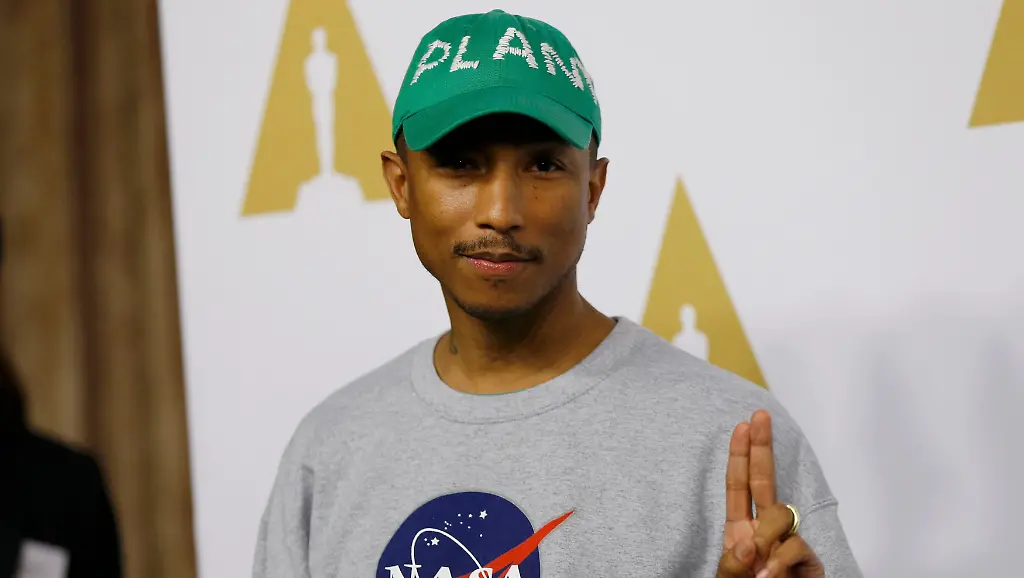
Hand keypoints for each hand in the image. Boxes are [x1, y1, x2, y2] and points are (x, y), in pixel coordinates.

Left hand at [715, 410, 824, 577]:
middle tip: (759, 416)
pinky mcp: (810, 564)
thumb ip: (733, 564)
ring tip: (758, 574)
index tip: (742, 425)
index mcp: (740, 533)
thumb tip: (747, 541)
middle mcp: (766, 533)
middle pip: (764, 482)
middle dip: (761, 447)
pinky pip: (794, 548)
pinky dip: (780, 563)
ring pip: (780, 517)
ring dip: (765, 539)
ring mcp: (789, 545)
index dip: (740, 456)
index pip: (739, 487)